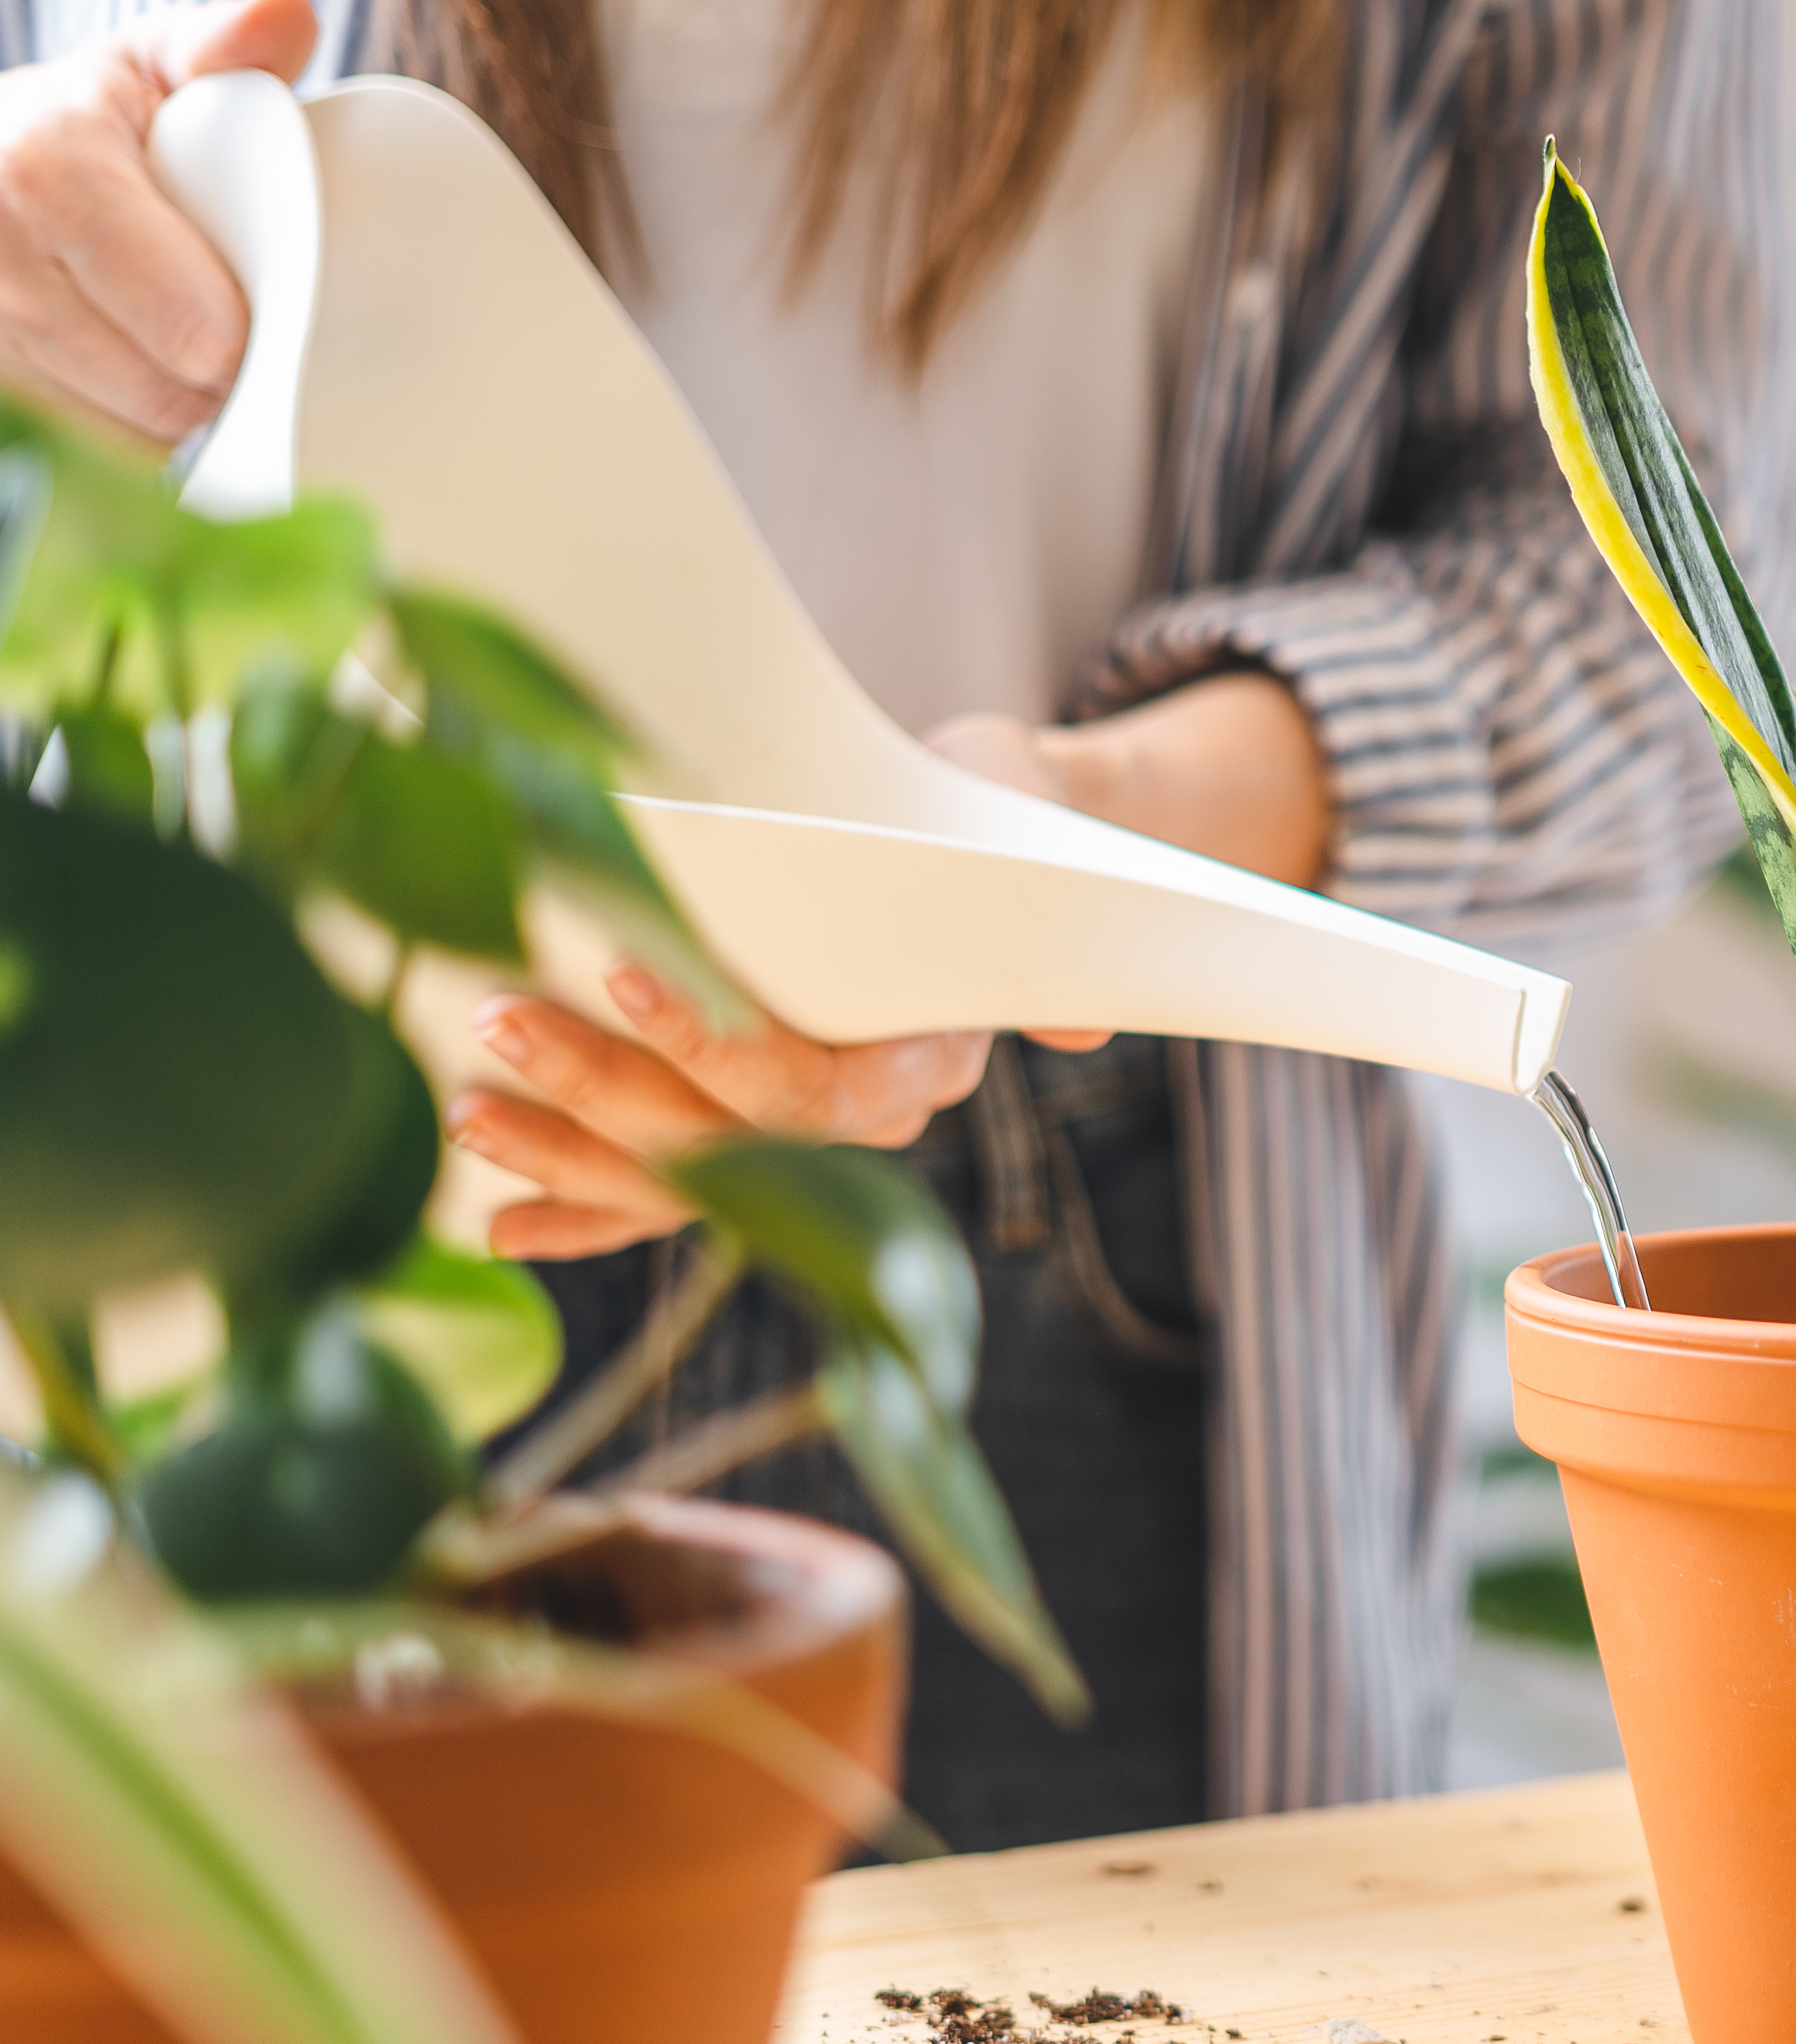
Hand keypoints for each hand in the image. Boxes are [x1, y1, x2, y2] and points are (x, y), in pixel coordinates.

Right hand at [0, 0, 318, 440]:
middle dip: (215, 384)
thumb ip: (222, 43)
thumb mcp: (151, 62)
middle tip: (248, 353)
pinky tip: (146, 392)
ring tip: (197, 364)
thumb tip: (286, 13)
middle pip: (146, 380)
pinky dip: (127, 438)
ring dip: (176, 418)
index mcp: (41, 163)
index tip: (249, 336)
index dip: (213, 330)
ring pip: (116, 429)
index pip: (153, 291)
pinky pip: (82, 450)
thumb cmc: (95, 118)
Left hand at [445, 684, 1323, 1261]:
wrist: (971, 842)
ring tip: (468, 1111)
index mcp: (924, 1066)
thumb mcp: (1028, 836)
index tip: (630, 970)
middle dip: (603, 1088)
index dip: (717, 1046)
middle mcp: (857, 1121)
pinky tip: (494, 1226)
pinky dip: (575, 1213)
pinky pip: (652, 1197)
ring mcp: (789, 1134)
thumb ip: (1045, 928)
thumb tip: (1080, 1029)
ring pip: (674, 1175)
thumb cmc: (983, 818)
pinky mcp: (734, 1130)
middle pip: (724, 1136)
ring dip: (566, 1154)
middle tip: (501, 1016)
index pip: (816, 1091)